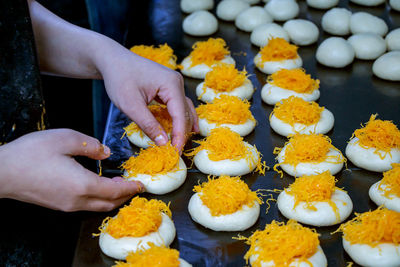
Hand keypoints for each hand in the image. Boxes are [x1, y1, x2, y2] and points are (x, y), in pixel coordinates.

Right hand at [0, 129, 142, 211]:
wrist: (1, 172)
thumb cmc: (30, 154)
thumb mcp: (65, 139)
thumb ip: (90, 145)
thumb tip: (105, 153)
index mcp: (83, 184)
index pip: (115, 191)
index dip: (131, 188)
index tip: (141, 184)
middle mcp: (77, 200)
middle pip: (109, 203)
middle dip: (125, 195)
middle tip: (134, 185)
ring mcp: (66, 205)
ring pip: (97, 206)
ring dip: (112, 197)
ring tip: (119, 185)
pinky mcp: (57, 204)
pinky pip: (85, 205)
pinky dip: (99, 198)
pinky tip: (97, 186)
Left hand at [97, 45, 198, 151]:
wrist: (112, 60)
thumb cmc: (119, 78)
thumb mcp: (131, 105)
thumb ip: (148, 125)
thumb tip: (164, 143)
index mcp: (171, 84)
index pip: (181, 116)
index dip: (179, 136)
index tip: (176, 153)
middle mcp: (177, 82)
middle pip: (186, 113)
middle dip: (182, 134)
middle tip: (176, 153)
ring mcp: (174, 83)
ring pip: (184, 110)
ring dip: (182, 127)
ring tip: (179, 144)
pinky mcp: (168, 86)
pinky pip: (178, 105)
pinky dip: (177, 119)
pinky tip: (178, 130)